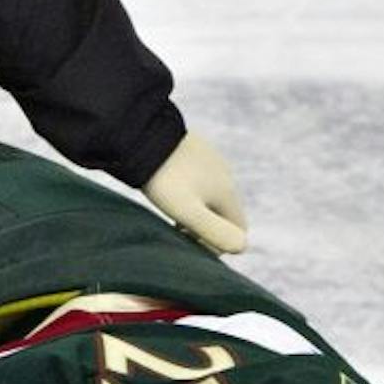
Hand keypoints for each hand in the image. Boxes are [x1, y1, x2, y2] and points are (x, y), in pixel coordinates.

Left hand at [143, 131, 246, 253]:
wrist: (142, 136)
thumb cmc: (164, 178)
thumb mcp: (188, 211)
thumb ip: (215, 232)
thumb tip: (241, 248)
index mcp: (227, 191)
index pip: (239, 229)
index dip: (219, 244)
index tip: (191, 242)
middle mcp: (224, 174)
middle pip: (224, 213)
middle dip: (206, 228)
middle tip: (176, 229)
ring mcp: (210, 160)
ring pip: (210, 195)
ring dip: (195, 209)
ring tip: (169, 210)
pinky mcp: (193, 150)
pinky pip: (197, 178)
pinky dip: (187, 191)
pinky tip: (166, 189)